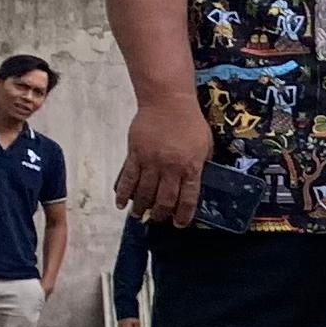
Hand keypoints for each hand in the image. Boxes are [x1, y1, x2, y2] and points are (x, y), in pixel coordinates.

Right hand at [117, 101, 211, 225]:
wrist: (168, 102)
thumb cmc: (190, 121)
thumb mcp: (205, 144)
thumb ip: (200, 163)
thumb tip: (196, 179)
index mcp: (190, 167)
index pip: (188, 198)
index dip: (183, 214)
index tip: (179, 224)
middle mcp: (170, 168)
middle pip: (164, 199)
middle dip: (161, 214)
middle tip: (158, 220)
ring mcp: (151, 162)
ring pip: (144, 192)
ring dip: (141, 207)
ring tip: (139, 216)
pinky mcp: (135, 155)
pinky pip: (128, 179)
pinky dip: (123, 193)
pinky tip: (121, 204)